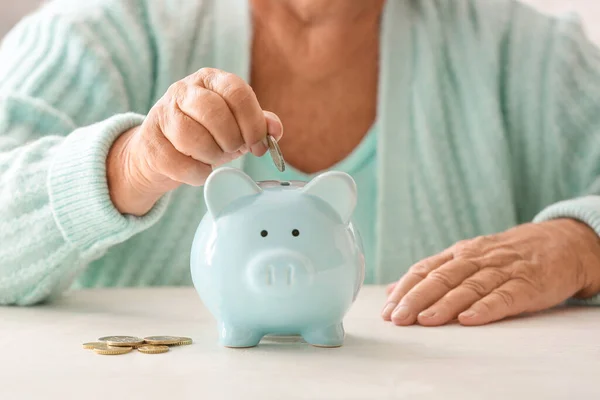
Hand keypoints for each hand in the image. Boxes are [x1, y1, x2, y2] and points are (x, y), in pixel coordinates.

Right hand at [107, 68, 282, 215]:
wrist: (162, 153)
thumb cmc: (206, 136)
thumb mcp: (236, 126)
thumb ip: (258, 124)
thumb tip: (275, 130)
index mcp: (211, 80)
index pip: (237, 92)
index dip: (252, 122)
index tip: (258, 144)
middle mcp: (184, 90)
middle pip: (214, 112)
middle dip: (231, 140)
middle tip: (233, 150)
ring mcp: (162, 114)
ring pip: (192, 137)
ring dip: (211, 156)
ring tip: (214, 158)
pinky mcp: (150, 142)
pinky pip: (178, 163)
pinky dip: (197, 173)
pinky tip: (200, 170)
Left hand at [381, 219, 599, 325]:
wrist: (559, 243)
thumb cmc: (505, 255)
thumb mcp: (467, 258)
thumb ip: (432, 273)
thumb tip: (393, 290)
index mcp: (459, 254)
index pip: (425, 269)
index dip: (405, 289)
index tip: (388, 309)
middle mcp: (476, 259)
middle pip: (442, 278)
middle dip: (417, 298)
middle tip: (399, 317)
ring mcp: (502, 270)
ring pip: (469, 287)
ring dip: (445, 304)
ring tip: (426, 320)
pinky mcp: (527, 284)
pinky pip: (504, 296)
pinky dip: (486, 308)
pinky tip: (469, 319)